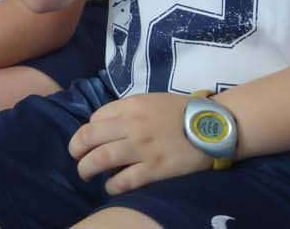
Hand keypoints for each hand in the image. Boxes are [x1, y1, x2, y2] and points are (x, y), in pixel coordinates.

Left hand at [67, 92, 212, 194]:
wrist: (213, 126)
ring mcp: (143, 148)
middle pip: (88, 137)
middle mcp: (132, 125)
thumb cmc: (181, 113)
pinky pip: (123, 181)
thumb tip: (105, 129)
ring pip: (100, 159)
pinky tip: (111, 187)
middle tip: (77, 158)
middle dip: (76, 150)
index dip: (90, 130)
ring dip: (86, 169)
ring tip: (86, 174)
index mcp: (132, 105)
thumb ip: (128, 111)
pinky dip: (111, 186)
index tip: (94, 140)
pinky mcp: (154, 169)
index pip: (95, 118)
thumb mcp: (151, 101)